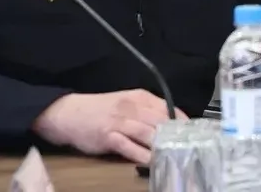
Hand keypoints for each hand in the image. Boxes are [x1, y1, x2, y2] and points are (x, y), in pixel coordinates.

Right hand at [31, 90, 182, 164]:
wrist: (68, 114)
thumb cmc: (101, 109)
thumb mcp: (127, 102)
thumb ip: (148, 110)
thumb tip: (171, 122)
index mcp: (140, 97)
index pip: (168, 107)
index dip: (181, 121)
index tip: (192, 132)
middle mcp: (132, 108)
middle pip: (161, 122)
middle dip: (175, 135)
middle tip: (187, 147)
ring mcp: (120, 123)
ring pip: (148, 134)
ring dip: (162, 146)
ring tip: (174, 156)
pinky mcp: (108, 138)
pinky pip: (130, 148)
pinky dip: (143, 156)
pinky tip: (152, 162)